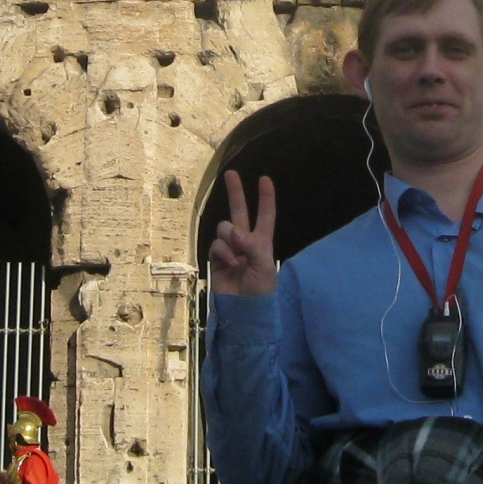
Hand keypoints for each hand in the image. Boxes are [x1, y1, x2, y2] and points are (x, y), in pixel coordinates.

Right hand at [210, 172, 279, 296]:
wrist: (243, 310)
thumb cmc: (260, 289)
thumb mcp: (264, 265)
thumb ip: (251, 246)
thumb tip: (234, 232)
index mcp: (262, 241)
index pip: (265, 215)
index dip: (266, 198)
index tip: (265, 179)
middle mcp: (245, 241)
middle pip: (239, 212)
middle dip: (235, 192)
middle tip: (230, 173)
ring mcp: (229, 249)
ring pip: (224, 228)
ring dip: (230, 237)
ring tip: (237, 256)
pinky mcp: (216, 258)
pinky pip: (216, 244)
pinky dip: (223, 252)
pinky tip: (230, 264)